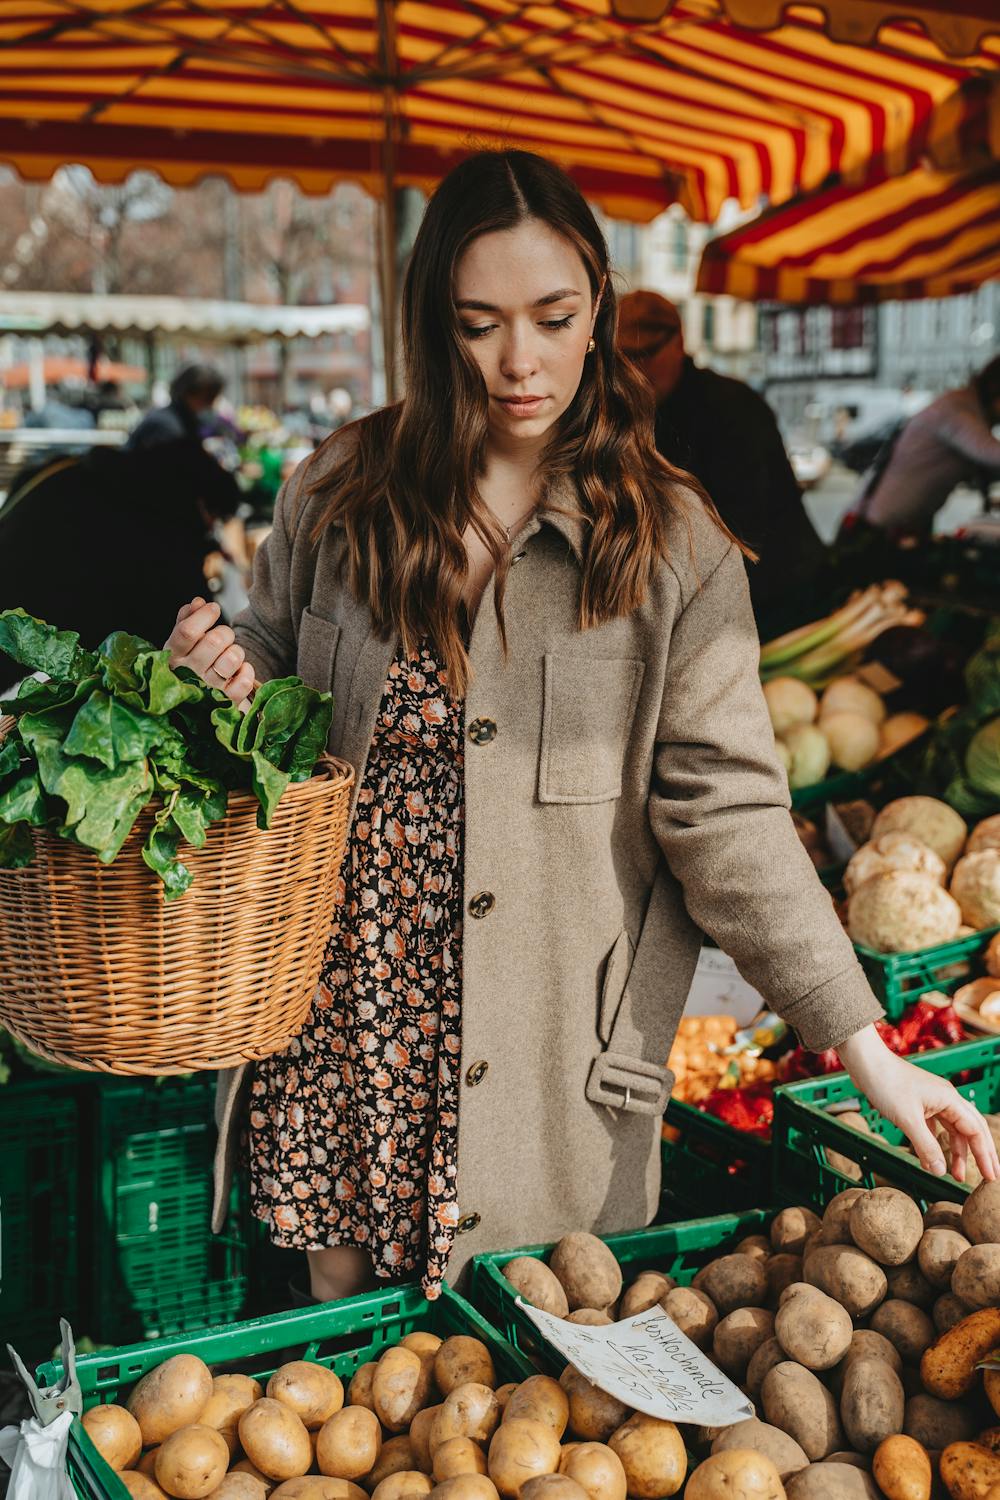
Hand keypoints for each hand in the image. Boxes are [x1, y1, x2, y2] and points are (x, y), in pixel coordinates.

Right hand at [164, 597, 254, 709]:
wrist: (195, 707)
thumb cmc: (189, 668)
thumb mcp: (181, 645)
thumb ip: (187, 621)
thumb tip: (198, 602)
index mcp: (174, 657)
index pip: (187, 631)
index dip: (204, 615)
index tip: (214, 609)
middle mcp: (189, 675)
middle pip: (214, 641)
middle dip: (225, 633)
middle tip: (224, 638)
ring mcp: (208, 691)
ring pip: (232, 659)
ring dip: (236, 652)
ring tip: (231, 657)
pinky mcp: (227, 703)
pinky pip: (245, 681)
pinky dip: (247, 672)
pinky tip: (239, 672)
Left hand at [838, 1024, 998, 1182]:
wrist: (866, 1063)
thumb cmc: (887, 1084)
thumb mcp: (908, 1119)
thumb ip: (926, 1146)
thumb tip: (940, 1172)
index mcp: (950, 1100)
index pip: (976, 1131)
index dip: (985, 1154)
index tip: (991, 1176)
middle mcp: (945, 1100)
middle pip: (970, 1130)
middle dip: (980, 1154)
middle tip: (987, 1176)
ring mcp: (932, 1101)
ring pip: (952, 1130)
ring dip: (956, 1151)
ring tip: (955, 1175)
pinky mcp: (918, 1105)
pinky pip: (934, 1127)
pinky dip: (935, 1143)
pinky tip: (930, 1159)